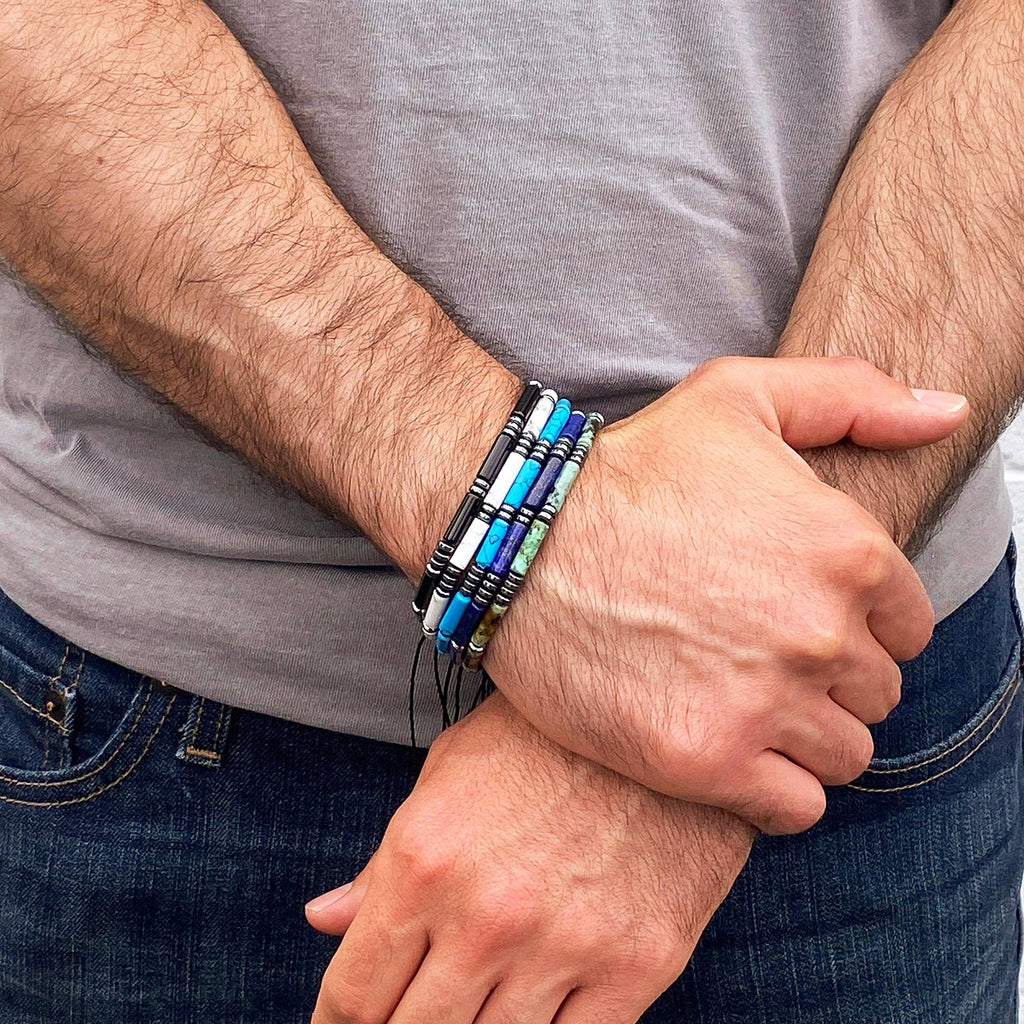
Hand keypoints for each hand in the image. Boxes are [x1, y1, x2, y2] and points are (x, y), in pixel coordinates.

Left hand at [305, 695, 753, 1023]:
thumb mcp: (449, 772)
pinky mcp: (636, 966)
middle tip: (410, 1013)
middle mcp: (486, 916)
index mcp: (423, 861)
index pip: (353, 995)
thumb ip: (382, 861)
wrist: (666, 711)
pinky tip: (529, 1014)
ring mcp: (563, 948)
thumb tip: (323, 919)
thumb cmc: (546, 736)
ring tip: (472, 1007)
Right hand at [484, 356, 968, 832]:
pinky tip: (728, 745)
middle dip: (828, 679)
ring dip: (803, 735)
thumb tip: (944, 411)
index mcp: (847, 552)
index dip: (855, 623)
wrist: (523, 541)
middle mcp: (820, 633)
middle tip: (756, 654)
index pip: (908, 627)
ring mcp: (766, 702)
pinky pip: (795, 807)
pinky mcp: (707, 759)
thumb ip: (854, 395)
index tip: (796, 615)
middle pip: (875, 693)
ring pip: (843, 754)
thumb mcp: (738, 398)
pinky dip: (772, 787)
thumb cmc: (628, 472)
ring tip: (739, 699)